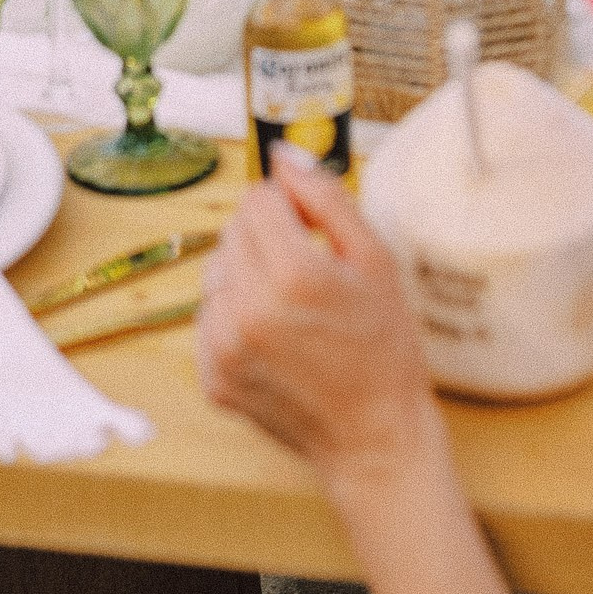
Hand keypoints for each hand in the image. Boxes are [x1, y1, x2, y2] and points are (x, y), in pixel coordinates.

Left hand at [197, 146, 440, 505]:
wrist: (374, 438)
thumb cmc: (384, 348)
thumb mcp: (375, 261)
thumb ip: (326, 197)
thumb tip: (283, 155)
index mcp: (293, 275)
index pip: (258, 199)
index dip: (288, 207)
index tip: (312, 233)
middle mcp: (249, 310)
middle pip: (233, 231)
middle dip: (266, 239)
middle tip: (307, 274)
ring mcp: (224, 348)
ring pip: (217, 272)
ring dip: (246, 276)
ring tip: (290, 308)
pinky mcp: (212, 377)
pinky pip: (209, 317)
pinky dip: (234, 317)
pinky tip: (273, 338)